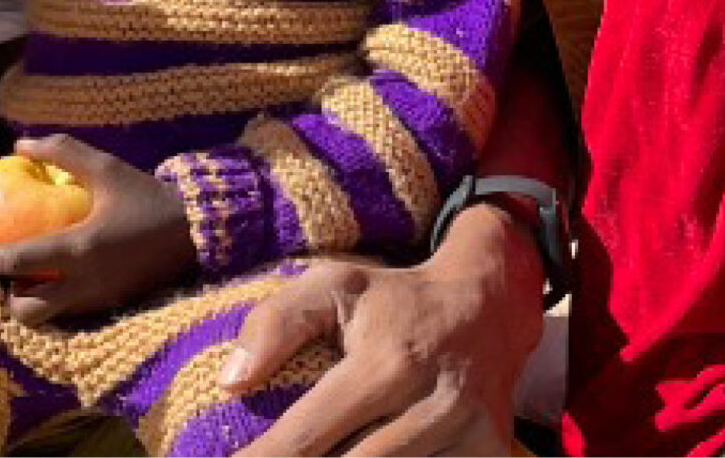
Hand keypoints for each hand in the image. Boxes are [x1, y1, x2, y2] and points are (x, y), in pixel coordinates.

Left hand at [0, 136, 198, 323]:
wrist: (200, 230)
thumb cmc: (149, 197)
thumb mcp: (108, 168)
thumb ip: (64, 153)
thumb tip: (21, 145)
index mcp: (79, 250)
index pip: (16, 263)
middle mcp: (84, 284)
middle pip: (25, 311)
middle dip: (9, 296)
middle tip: (12, 270)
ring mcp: (98, 301)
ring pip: (47, 317)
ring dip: (35, 299)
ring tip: (39, 273)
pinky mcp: (111, 307)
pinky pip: (72, 312)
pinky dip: (60, 298)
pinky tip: (66, 275)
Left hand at [222, 203, 545, 455]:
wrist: (492, 303)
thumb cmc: (398, 300)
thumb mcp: (338, 285)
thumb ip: (278, 322)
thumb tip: (231, 382)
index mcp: (385, 363)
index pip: (306, 437)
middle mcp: (430, 404)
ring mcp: (465, 433)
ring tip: (322, 457)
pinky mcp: (488, 451)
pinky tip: (370, 454)